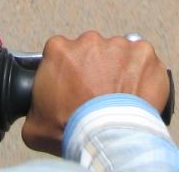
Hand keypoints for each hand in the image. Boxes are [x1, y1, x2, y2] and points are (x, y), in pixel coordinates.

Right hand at [21, 32, 169, 154]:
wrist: (105, 138)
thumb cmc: (71, 129)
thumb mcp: (34, 122)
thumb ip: (35, 104)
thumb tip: (38, 109)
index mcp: (59, 50)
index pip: (61, 52)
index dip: (68, 71)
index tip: (74, 85)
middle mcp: (89, 41)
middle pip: (92, 50)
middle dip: (95, 68)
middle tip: (98, 94)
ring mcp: (118, 45)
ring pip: (119, 54)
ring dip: (120, 70)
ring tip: (120, 96)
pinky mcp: (144, 53)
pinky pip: (144, 60)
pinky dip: (143, 74)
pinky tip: (138, 93)